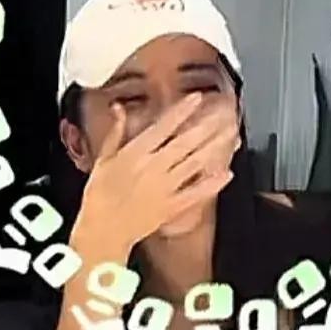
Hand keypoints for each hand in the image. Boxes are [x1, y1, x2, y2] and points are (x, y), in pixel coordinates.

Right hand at [75, 91, 239, 256]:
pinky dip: (212, 184)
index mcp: (136, 153)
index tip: (197, 98)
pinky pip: (196, 193)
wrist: (102, 231)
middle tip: (226, 112)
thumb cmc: (99, 197)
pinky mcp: (172, 207)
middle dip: (208, 125)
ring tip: (231, 134)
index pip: (164, 126)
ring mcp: (165, 187)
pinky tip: (226, 174)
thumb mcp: (103, 159)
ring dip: (215, 147)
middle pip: (186, 141)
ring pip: (195, 162)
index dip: (182, 110)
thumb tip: (118, 109)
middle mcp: (154, 167)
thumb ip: (115, 132)